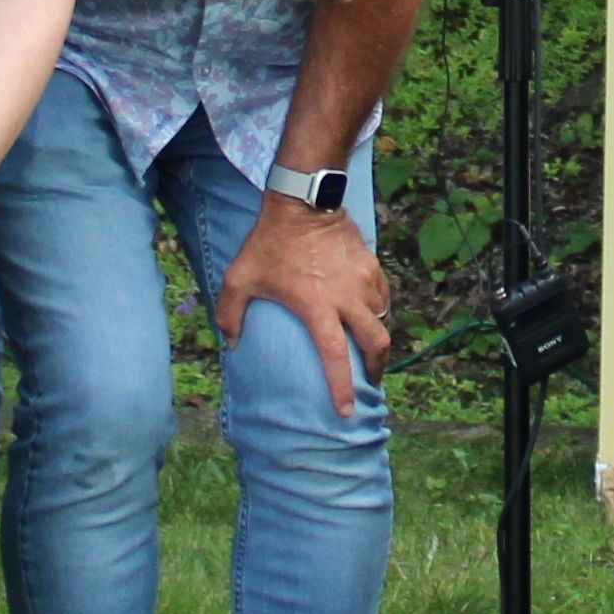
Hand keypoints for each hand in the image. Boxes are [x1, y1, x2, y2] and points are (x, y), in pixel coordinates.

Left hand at [216, 196, 393, 415]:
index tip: (347, 411)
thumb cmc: (268, 242)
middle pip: (376, 343)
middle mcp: (347, 297)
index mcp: (316, 306)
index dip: (342, 388)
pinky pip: (382, 296)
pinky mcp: (372, 264)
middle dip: (377, 369)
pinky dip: (379, 311)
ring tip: (370, 350)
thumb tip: (230, 344)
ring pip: (382, 319)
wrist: (302, 201)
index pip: (335, 357)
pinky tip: (370, 315)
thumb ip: (230, 313)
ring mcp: (363, 280)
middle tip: (371, 382)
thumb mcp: (240, 277)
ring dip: (378, 338)